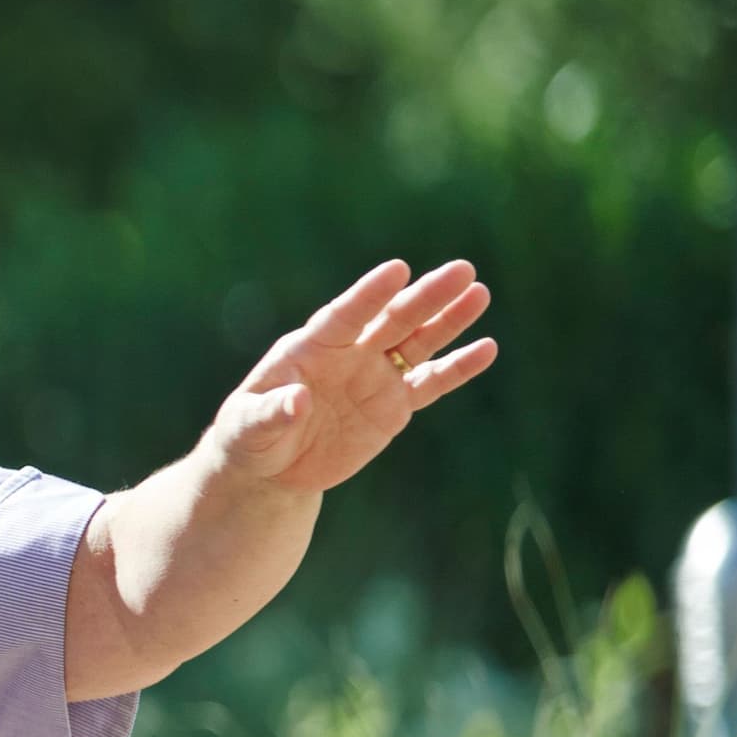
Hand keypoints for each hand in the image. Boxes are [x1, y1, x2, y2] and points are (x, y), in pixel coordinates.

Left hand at [210, 259, 496, 493]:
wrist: (273, 467)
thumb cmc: (251, 436)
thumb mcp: (249, 427)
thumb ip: (271, 413)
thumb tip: (297, 402)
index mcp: (310, 348)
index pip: (345, 315)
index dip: (370, 294)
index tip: (398, 269)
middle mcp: (349, 354)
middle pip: (392, 319)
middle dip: (425, 296)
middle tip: (463, 270)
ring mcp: (375, 377)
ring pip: (417, 342)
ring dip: (448, 320)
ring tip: (479, 293)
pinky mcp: (394, 406)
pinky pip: (431, 383)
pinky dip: (458, 368)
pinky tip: (487, 348)